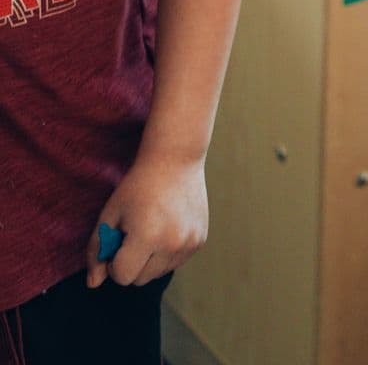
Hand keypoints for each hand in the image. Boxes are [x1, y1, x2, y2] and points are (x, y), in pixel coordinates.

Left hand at [88, 152, 207, 287]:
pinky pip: (174, 262)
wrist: (175, 159)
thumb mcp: (109, 215)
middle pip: (140, 279)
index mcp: (148, 237)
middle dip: (131, 263)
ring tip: (151, 229)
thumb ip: (96, 252)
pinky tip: (166, 227)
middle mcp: (173, 243)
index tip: (118, 240)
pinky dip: (166, 253)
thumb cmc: (137, 186)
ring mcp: (190, 243)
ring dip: (149, 261)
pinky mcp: (199, 240)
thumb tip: (93, 284)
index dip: (114, 262)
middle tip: (133, 233)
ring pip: (158, 274)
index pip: (122, 276)